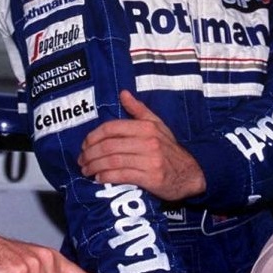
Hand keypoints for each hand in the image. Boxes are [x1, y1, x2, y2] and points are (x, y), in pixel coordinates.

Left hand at [79, 90, 205, 200]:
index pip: (112, 128)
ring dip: (94, 166)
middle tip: (81, 160)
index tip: (85, 145)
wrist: (191, 173)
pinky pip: (122, 176)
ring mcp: (150, 160)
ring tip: (86, 170)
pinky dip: (107, 176)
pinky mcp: (151, 178)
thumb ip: (139, 110)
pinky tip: (99, 178)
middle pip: (109, 145)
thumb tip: (123, 93)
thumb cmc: (170, 149)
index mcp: (147, 127)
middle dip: (90, 154)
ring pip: (113, 161)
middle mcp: (148, 142)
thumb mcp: (158, 125)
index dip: (93, 136)